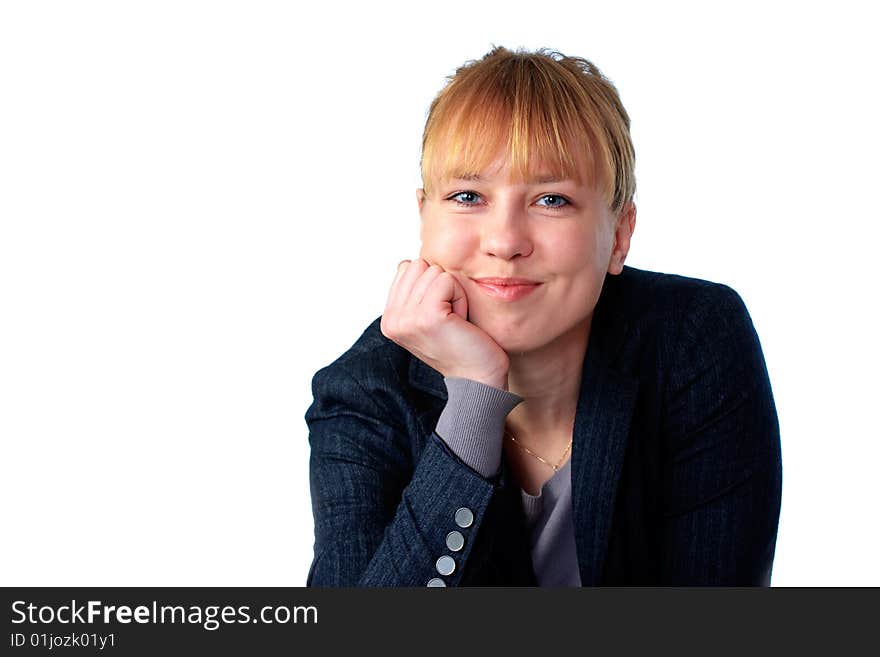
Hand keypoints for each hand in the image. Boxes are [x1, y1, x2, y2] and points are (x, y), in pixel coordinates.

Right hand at [380, 259, 509, 389]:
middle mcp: (392, 320)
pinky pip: (447, 280)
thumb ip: (413, 291)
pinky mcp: (427, 317)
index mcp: (389, 319)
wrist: (477, 379)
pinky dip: (461, 297)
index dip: (431, 285)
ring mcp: (407, 319)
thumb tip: (407, 263)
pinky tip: (460, 321)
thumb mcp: (428, 315)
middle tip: (450, 318)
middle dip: (442, 286)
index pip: (406, 268)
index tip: (440, 316)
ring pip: (434, 272)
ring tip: (455, 321)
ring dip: (453, 293)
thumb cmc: (461, 344)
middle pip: (419, 265)